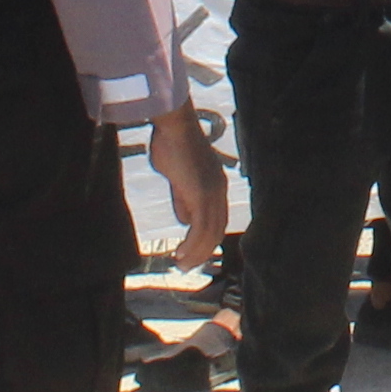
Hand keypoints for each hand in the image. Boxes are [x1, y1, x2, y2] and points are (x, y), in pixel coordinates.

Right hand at [149, 110, 230, 269]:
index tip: (191, 252)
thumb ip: (183, 197)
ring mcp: (213, 193)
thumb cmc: (170, 144)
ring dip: (196, 253)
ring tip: (182, 265)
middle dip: (202, 251)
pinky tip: (181, 254)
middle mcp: (220, 190)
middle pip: (217, 229)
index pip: (217, 219)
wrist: (173, 126)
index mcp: (216, 184)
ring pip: (210, 233)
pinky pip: (200, 228)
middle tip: (186, 266)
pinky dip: (192, 246)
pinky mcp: (203, 195)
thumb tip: (185, 219)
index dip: (206, 238)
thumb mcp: (177, 176)